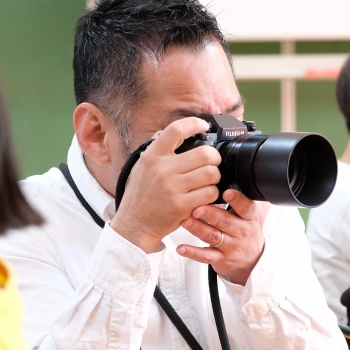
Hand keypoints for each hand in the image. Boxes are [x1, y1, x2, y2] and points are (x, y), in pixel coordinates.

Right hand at [109, 118, 220, 252]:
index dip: (194, 124)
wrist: (134, 225)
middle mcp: (162, 170)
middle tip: (212, 162)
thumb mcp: (140, 167)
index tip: (203, 126)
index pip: (176, 130)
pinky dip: (212, 194)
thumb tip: (172, 133)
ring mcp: (172, 188)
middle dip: (214, 157)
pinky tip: (204, 195)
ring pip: (211, 173)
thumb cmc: (140, 196)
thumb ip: (156, 150)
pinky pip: (209, 193)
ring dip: (214, 177)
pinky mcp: (181, 206)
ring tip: (208, 181)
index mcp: (152, 157)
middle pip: (204, 153)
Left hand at [178, 189, 266, 284]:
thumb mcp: (252, 216)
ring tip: (185, 221)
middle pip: (225, 221)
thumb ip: (246, 198)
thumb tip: (241, 174)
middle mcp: (241, 232)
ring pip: (213, 236)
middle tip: (197, 207)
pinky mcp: (220, 259)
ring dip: (198, 228)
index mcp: (249, 218)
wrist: (251, 262)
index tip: (226, 192)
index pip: (245, 207)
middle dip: (210, 214)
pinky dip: (193, 252)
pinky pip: (205, 256)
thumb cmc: (246, 232)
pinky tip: (181, 248)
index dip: (237, 200)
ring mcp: (230, 247)